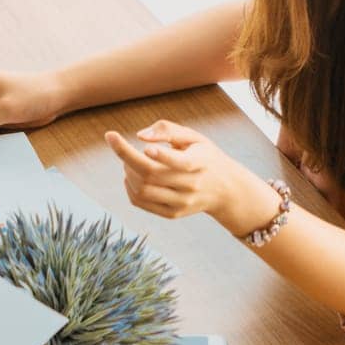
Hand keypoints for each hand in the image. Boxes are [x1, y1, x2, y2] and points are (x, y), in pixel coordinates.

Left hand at [106, 120, 279, 235]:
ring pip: (142, 190)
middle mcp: (191, 186)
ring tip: (128, 160)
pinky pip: (140, 202)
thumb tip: (140, 136)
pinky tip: (132, 175)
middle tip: (119, 144)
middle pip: (151, 175)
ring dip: (127, 172)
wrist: (225, 190)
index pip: (179, 162)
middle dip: (127, 157)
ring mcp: (181, 203)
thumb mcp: (194, 137)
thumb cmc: (204, 156)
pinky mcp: (172, 213)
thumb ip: (168, 130)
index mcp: (200, 163)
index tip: (141, 143)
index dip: (160, 154)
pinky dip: (129, 187)